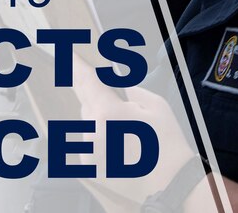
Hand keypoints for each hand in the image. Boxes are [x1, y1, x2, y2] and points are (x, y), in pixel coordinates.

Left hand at [72, 57, 205, 208]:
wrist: (170, 182)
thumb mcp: (155, 105)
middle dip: (97, 99)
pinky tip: (121, 148)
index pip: (86, 81)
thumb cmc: (166, 142)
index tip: (67, 54)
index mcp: (107, 112)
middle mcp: (91, 132)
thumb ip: (130, 89)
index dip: (76, 65)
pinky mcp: (89, 167)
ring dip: (100, 122)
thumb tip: (117, 85)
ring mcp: (88, 151)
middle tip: (116, 106)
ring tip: (127, 134)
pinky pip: (89, 144)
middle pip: (85, 104)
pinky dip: (100, 141)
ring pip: (88, 125)